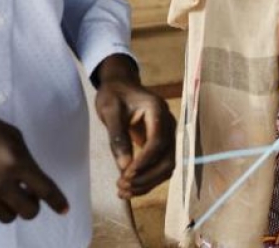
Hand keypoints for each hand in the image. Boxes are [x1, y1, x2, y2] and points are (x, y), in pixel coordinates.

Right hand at [0, 83, 67, 222]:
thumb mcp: (10, 134)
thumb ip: (24, 158)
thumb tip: (33, 180)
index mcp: (15, 161)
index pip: (44, 189)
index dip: (57, 201)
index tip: (63, 210)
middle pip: (28, 211)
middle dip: (33, 205)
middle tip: (28, 195)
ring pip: (7, 217)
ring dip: (12, 207)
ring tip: (5, 192)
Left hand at [93, 55, 176, 198]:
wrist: (121, 86)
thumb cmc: (114, 95)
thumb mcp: (110, 111)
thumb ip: (117, 137)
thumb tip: (124, 167)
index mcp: (157, 110)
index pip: (158, 141)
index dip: (144, 161)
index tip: (126, 175)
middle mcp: (168, 123)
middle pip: (168, 158)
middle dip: (146, 177)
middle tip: (122, 187)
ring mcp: (168, 134)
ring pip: (167, 166)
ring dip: (148, 182)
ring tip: (123, 192)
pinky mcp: (163, 144)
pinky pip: (161, 165)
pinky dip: (148, 179)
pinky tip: (130, 188)